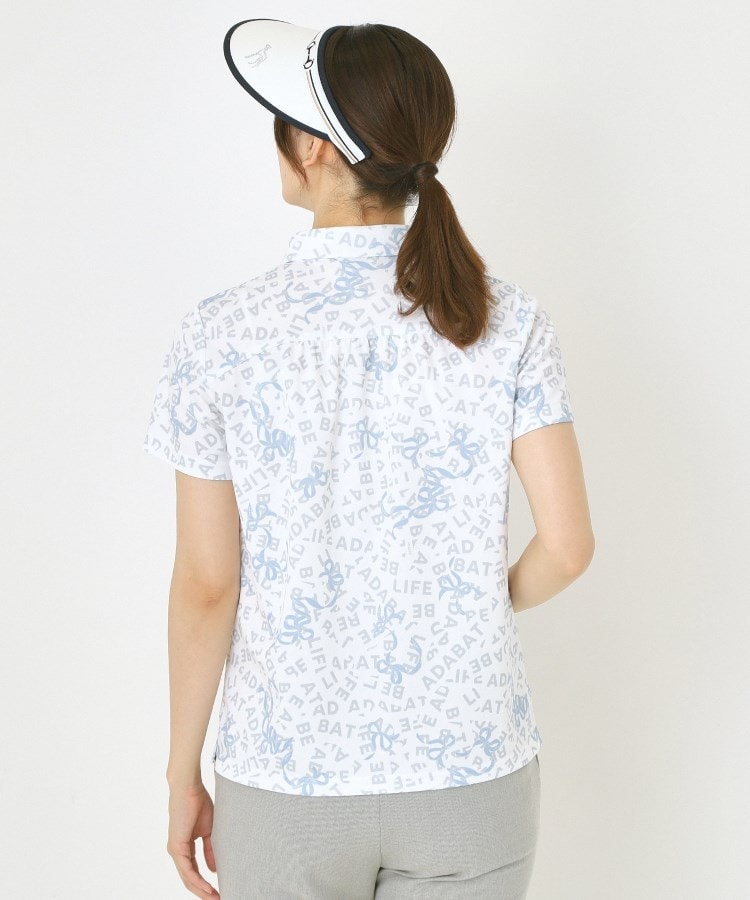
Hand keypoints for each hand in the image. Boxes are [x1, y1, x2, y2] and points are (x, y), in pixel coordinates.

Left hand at [166, 782, 219, 897]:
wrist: (189, 788)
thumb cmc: (198, 803)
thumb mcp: (208, 830)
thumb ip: (210, 850)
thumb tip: (213, 869)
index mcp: (184, 847)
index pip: (194, 871)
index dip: (205, 883)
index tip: (219, 891)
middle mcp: (178, 852)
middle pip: (190, 879)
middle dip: (203, 892)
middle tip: (218, 899)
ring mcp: (175, 851)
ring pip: (188, 878)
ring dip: (201, 890)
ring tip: (215, 898)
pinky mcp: (176, 847)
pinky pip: (187, 870)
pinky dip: (198, 881)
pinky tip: (207, 888)